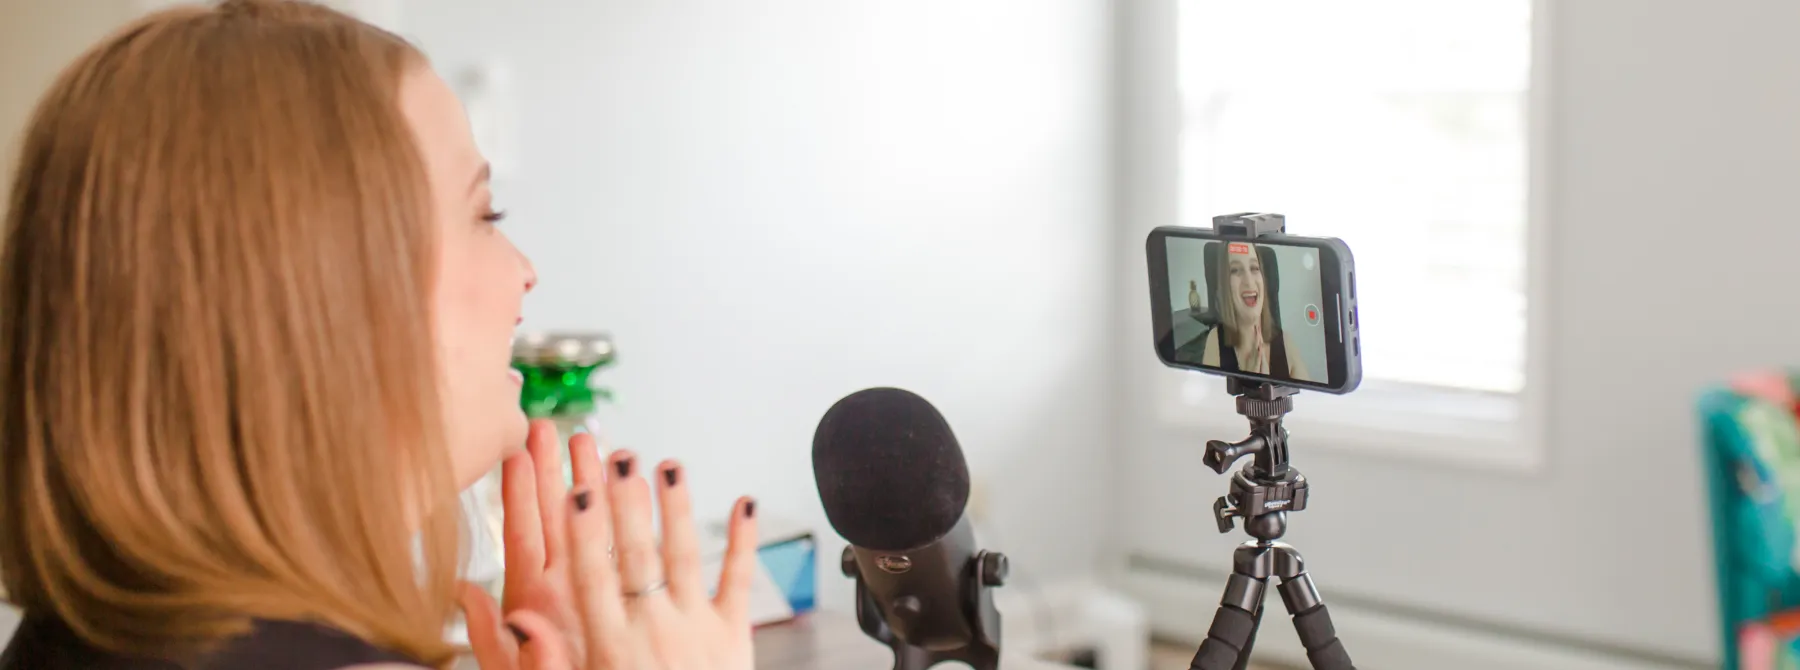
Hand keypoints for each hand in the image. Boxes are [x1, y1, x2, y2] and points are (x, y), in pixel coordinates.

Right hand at [462, 423, 759, 669]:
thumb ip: (540, 660)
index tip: (574, 489)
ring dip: (677, 506)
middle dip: (625, 501)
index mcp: (608, 646)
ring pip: (685, 557)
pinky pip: (739, 581)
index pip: (590, 577)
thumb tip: (509, 614)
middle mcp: (652, 631)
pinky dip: (745, 540)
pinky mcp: (734, 637)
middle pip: (636, 554)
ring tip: (668, 463)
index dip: (582, 532)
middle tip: (615, 454)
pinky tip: (746, 500)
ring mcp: (696, 630)